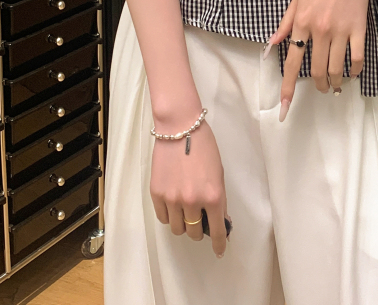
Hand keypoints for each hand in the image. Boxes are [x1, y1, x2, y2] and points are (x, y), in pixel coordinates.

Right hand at [149, 119, 228, 257]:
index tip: (219, 250)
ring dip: (184, 223)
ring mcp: (173, 199)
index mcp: (214, 195)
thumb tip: (220, 219)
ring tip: (185, 210)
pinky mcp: (157, 194)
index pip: (218, 230)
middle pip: (195, 232)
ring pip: (178, 228)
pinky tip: (173, 204)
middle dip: (200, 229)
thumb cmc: (203, 146)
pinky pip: (163, 218)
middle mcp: (193, 201)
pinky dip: (169, 215)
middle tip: (201, 220)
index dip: (219, 243)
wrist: (179, 127)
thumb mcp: (218, 173)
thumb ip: (218, 198)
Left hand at [268, 0, 369, 119]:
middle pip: (317, 70)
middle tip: (320, 89)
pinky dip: (355, 70)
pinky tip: (352, 73)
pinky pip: (357, 57)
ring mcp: (340, 30)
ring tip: (335, 86)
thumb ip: (286, 21)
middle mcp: (319, 30)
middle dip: (317, 86)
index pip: (292, 61)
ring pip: (337, 69)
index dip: (288, 87)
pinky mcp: (359, 28)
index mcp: (301, 22)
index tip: (284, 108)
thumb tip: (273, 43)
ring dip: (335, 83)